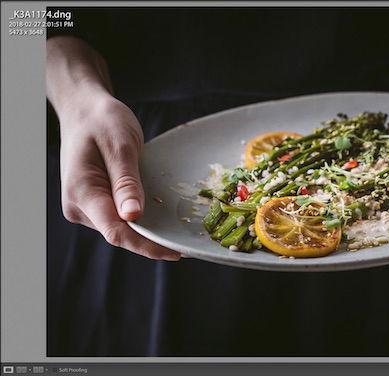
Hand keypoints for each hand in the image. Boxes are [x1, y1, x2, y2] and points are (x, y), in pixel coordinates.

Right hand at [57, 90, 180, 260]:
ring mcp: (86, 207)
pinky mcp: (96, 204)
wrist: (85, 110)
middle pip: (120, 234)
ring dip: (149, 231)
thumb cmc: (102, 121)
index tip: (176, 252)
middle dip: (153, 241)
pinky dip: (142, 220)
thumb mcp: (120, 147)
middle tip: (189, 246)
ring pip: (121, 229)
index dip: (147, 245)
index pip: (116, 232)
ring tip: (179, 234)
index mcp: (82, 192)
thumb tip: (133, 216)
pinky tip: (163, 221)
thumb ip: (126, 182)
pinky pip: (121, 218)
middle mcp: (79, 206)